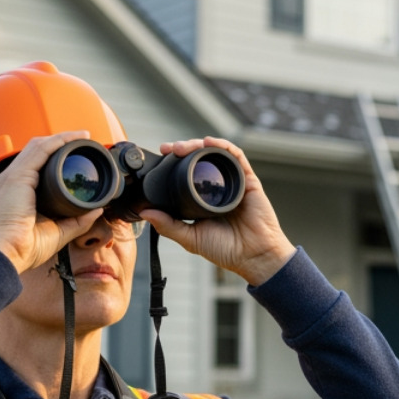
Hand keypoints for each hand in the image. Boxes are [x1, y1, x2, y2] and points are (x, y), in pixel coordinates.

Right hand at [0, 131, 104, 273]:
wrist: (5, 254)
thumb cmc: (24, 248)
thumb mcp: (59, 231)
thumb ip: (78, 221)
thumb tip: (97, 210)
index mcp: (17, 192)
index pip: (36, 165)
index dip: (56, 156)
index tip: (77, 154)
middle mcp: (12, 180)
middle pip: (37, 151)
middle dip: (60, 142)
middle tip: (83, 140)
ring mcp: (13, 177)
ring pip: (38, 146)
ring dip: (61, 138)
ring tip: (82, 135)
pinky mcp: (17, 177)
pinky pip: (39, 151)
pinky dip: (56, 142)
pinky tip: (71, 139)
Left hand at [138, 138, 295, 285]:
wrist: (254, 256)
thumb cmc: (226, 250)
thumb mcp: (191, 238)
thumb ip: (169, 226)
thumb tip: (145, 213)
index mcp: (203, 198)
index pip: (186, 173)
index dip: (173, 163)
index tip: (161, 156)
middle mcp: (218, 187)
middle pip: (199, 159)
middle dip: (183, 149)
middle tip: (169, 149)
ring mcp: (233, 182)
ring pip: (215, 153)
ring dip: (198, 144)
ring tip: (183, 147)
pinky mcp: (248, 180)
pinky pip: (236, 156)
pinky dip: (223, 145)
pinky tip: (210, 142)